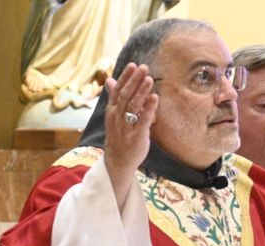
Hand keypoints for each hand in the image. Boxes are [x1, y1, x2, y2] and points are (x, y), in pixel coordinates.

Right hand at [103, 63, 158, 199]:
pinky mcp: (137, 135)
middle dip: (135, 80)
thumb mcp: (114, 115)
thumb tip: (109, 79)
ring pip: (133, 106)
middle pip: (125, 95)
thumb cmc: (119, 136)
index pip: (118, 90)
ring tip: (150, 79)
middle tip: (144, 67)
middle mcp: (117, 117)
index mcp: (112, 111)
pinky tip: (155, 98)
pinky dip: (149, 108)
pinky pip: (143, 120)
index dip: (125, 77)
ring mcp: (126, 126)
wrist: (117, 161)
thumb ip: (114, 97)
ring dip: (142, 91)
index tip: (133, 65)